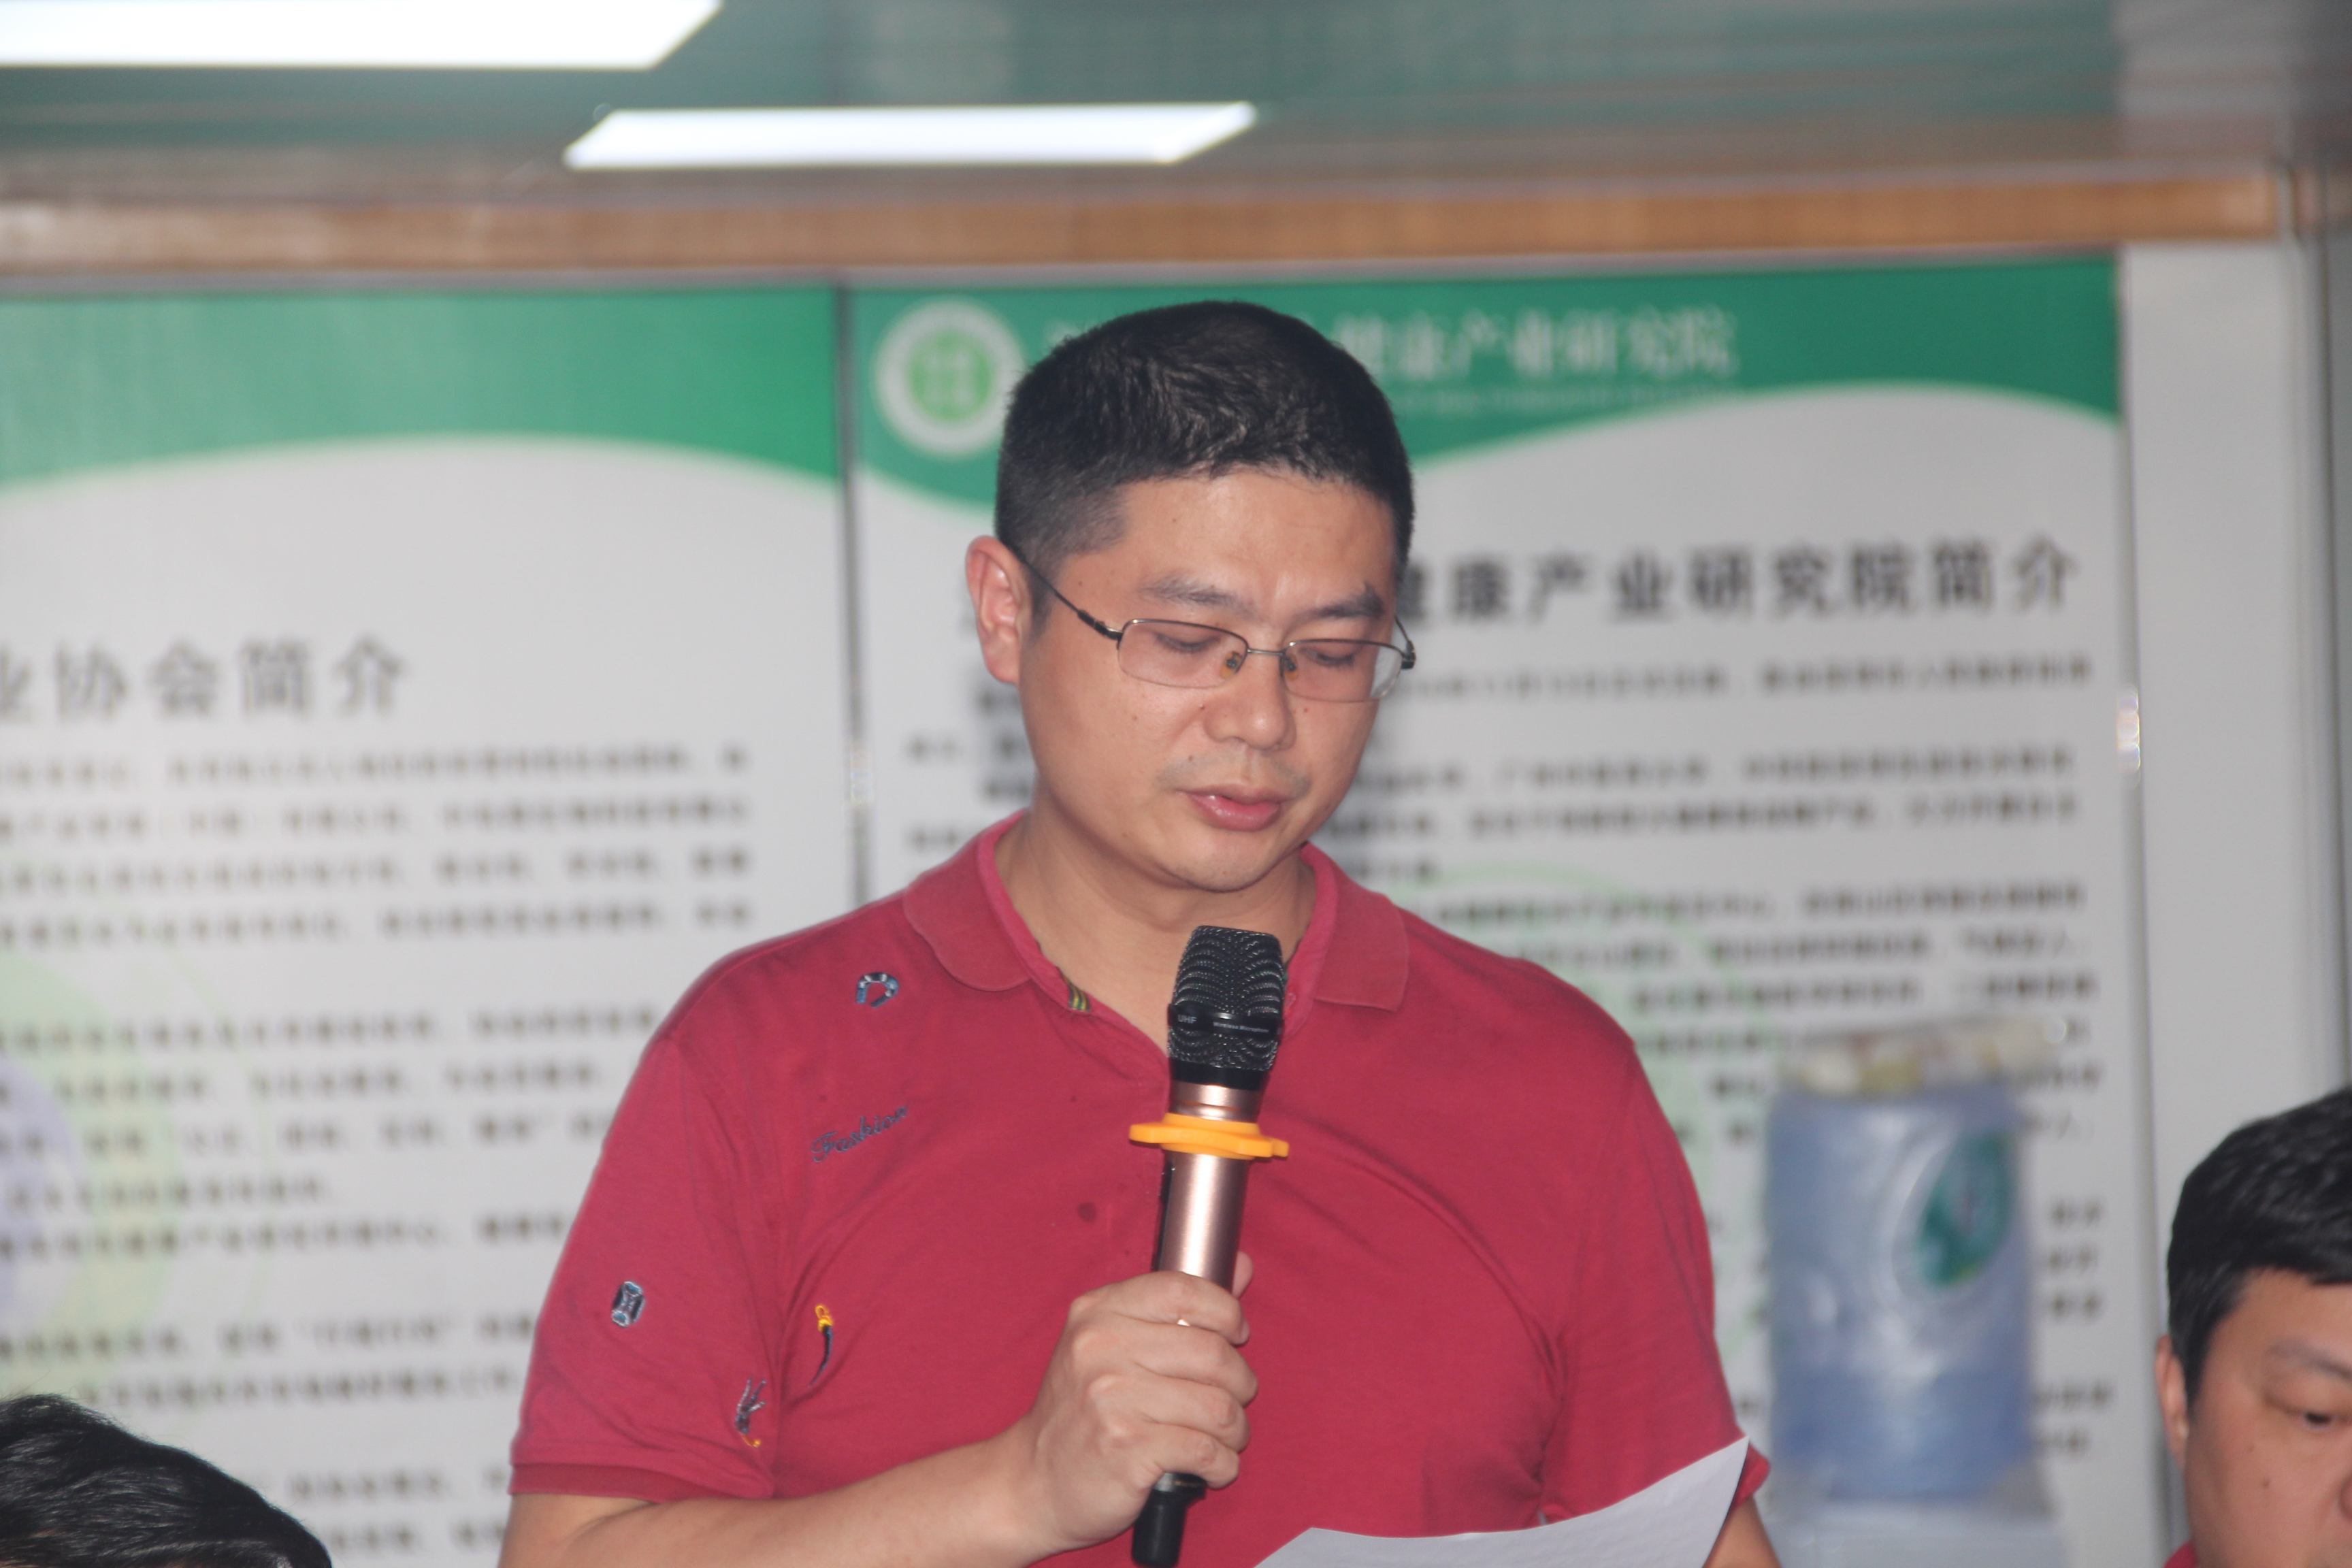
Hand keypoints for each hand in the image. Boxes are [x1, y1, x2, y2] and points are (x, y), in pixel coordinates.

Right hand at [992, 1256, 1257, 1556]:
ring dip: (1236, 1429)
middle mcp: (1101, 1349)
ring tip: (1226, 1437)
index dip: (1226, 1311)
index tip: (1237, 1333)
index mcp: (1098, 1312)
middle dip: (1240, 1382)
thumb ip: (1177, 1306)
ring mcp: (1111, 1400)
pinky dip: (1224, 1464)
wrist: (1036, 1480)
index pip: (1182, 1290)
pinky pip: (1206, 1451)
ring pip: (1217, 1407)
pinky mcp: (1126, 1450)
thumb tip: (1240, 1266)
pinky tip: (1215, 1466)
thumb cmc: (1084, 1410)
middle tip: (1235, 1398)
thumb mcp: (1113, 1343)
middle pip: (1212, 1353)